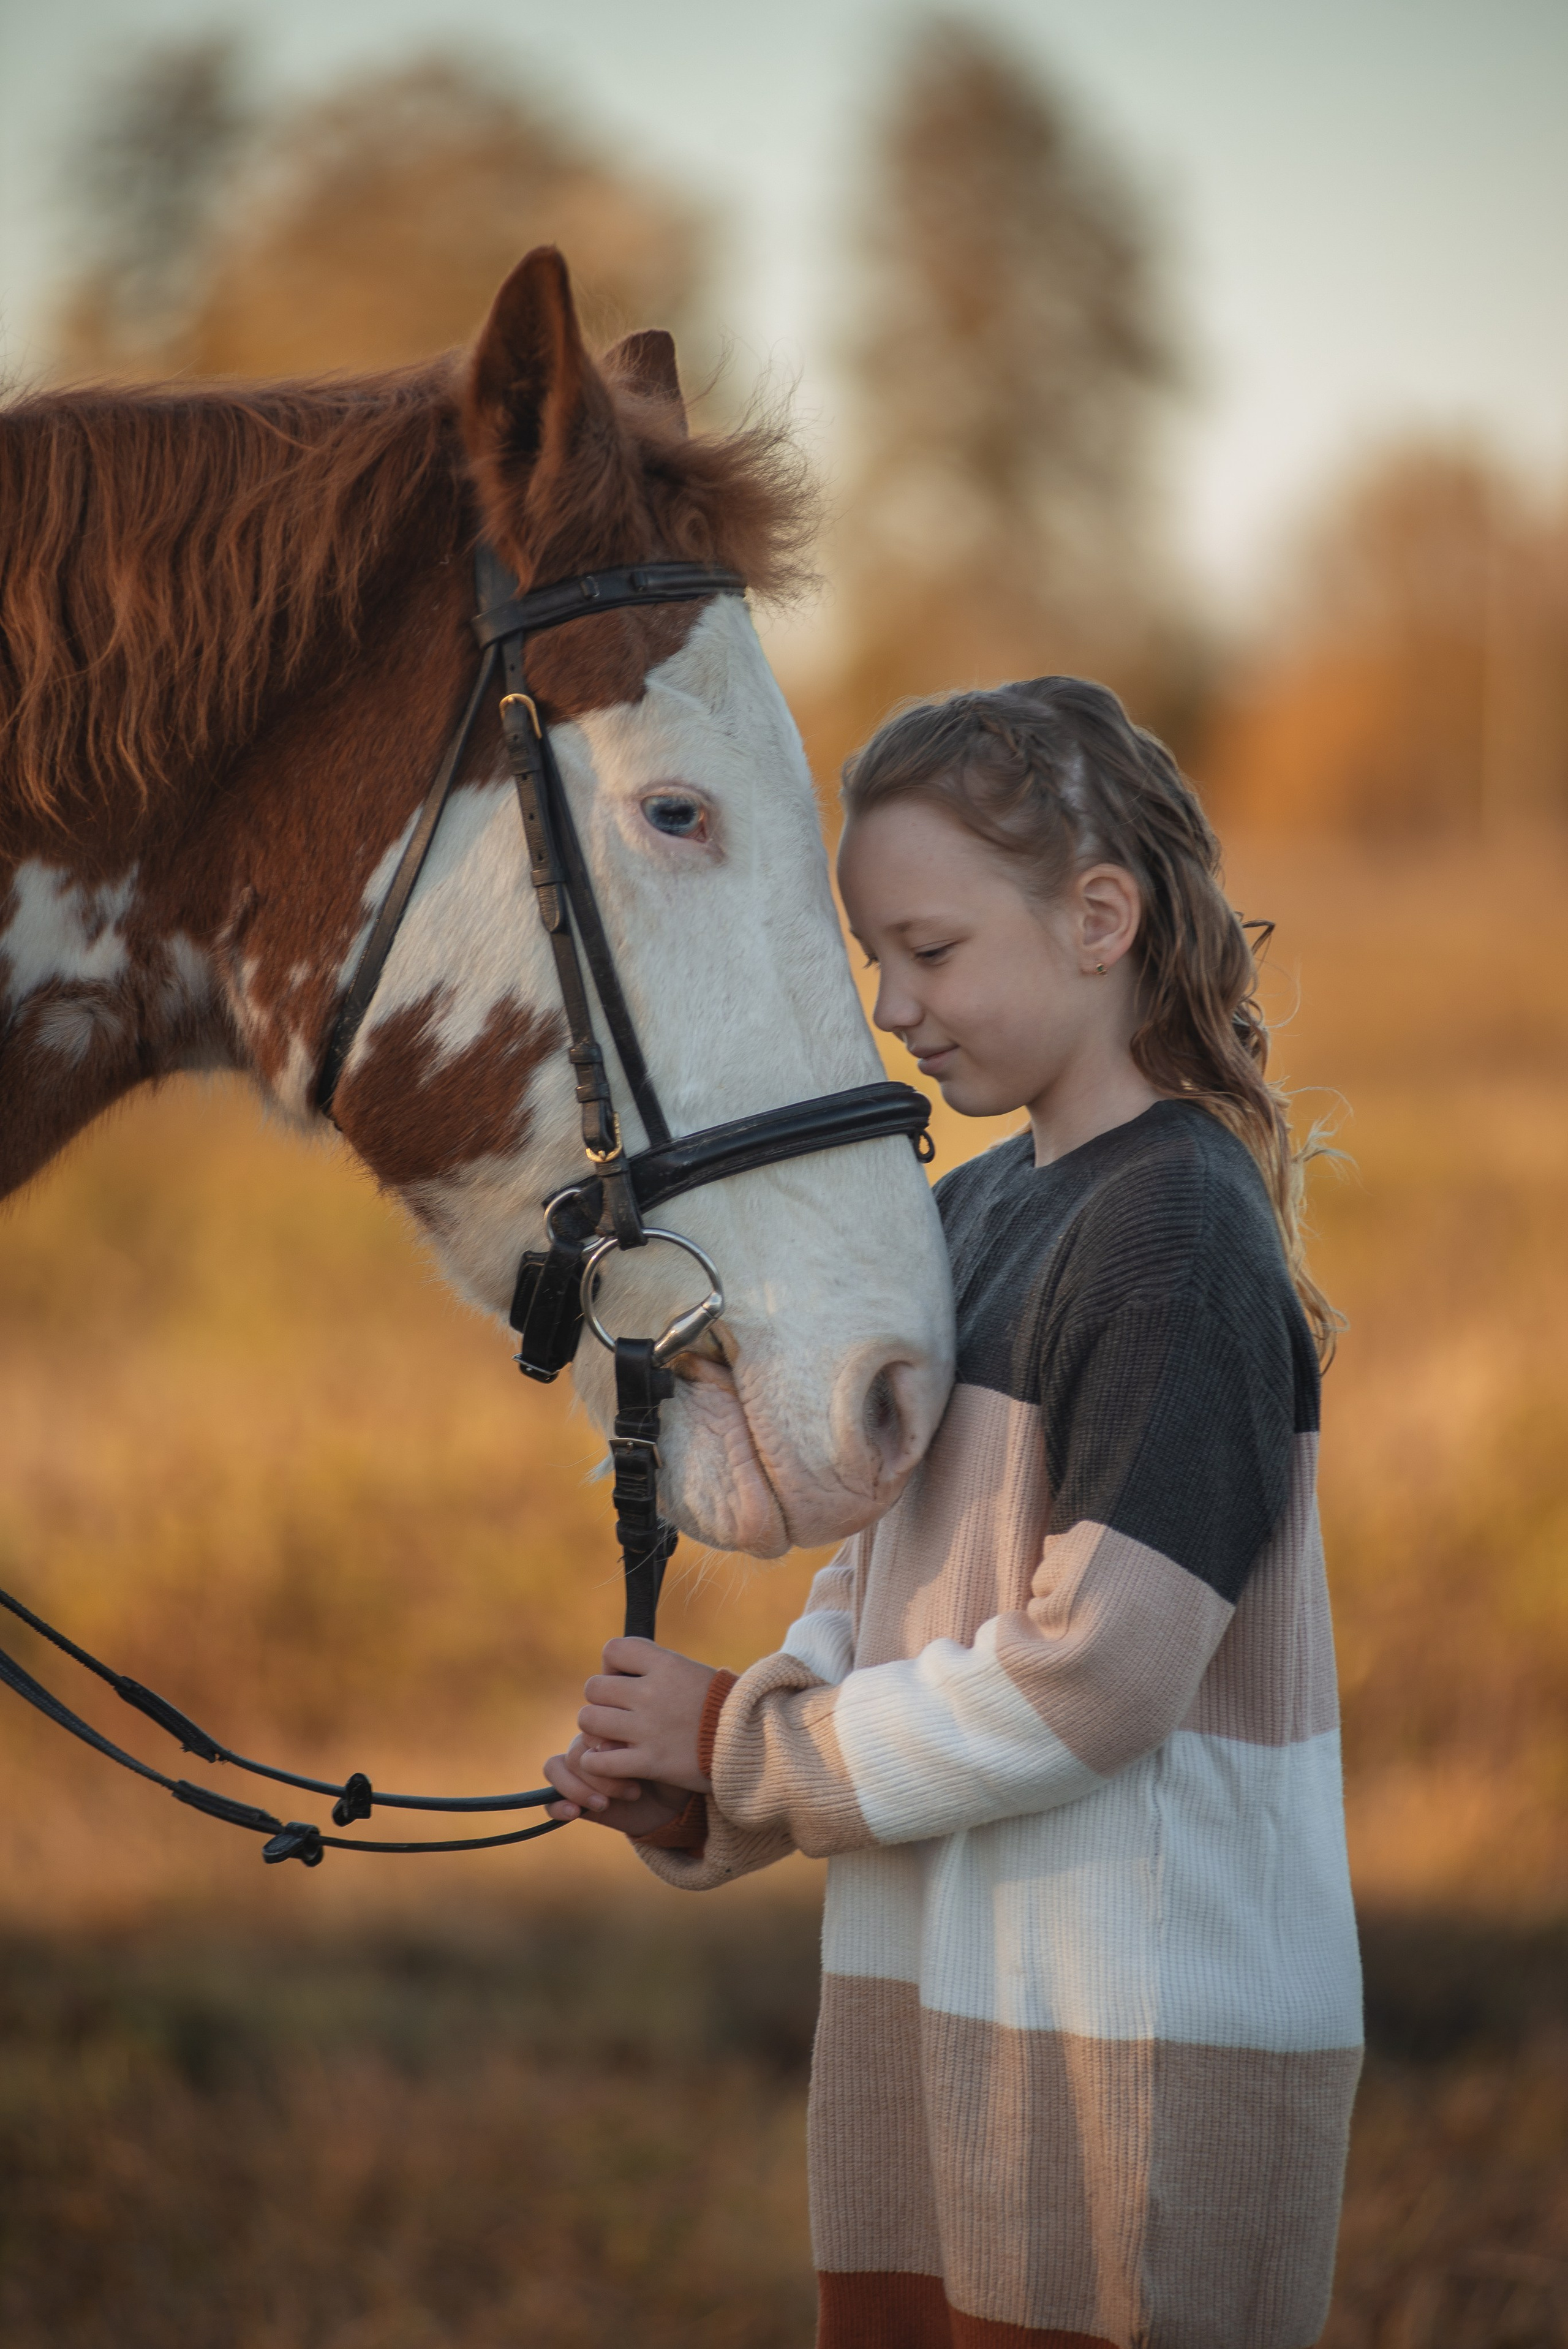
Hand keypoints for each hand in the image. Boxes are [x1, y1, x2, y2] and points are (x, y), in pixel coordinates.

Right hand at [543, 1734, 687, 1836]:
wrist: (674, 1802)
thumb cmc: (671, 1770)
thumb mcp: (661, 1755)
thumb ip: (632, 1746)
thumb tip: (604, 1747)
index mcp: (608, 1726)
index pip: (588, 1724)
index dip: (604, 1744)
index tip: (634, 1761)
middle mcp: (589, 1746)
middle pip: (574, 1752)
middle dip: (601, 1775)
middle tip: (635, 1791)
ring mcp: (579, 1772)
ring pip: (556, 1769)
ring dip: (580, 1789)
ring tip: (605, 1803)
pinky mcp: (574, 1799)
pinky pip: (549, 1800)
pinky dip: (557, 1806)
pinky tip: (574, 1813)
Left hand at [575, 1638, 717, 1793]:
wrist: (755, 1743)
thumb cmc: (726, 1709)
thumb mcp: (694, 1674)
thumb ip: (659, 1670)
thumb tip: (624, 1669)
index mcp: (666, 1664)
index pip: (613, 1649)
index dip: (612, 1666)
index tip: (625, 1680)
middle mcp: (652, 1693)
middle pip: (594, 1687)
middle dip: (601, 1701)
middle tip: (616, 1713)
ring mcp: (649, 1728)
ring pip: (590, 1720)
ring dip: (596, 1731)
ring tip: (610, 1738)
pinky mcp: (650, 1761)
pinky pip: (599, 1760)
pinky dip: (596, 1763)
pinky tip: (606, 1763)